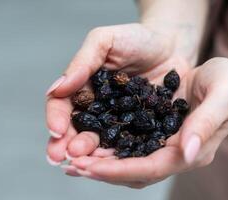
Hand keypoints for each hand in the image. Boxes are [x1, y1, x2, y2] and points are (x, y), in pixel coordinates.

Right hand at [45, 23, 192, 164]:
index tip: (56, 131)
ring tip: (84, 165)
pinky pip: (128, 143)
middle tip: (66, 157)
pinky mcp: (140, 128)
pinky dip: (119, 155)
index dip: (56, 118)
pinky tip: (114, 165)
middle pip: (78, 129)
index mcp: (84, 86)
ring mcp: (119, 119)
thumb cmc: (137, 39)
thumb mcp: (106, 40)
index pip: (63, 105)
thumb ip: (83, 61)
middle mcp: (98, 107)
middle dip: (70, 144)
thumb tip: (57, 88)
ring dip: (90, 155)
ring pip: (101, 141)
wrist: (171, 46)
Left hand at [62, 57, 227, 187]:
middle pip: (135, 170)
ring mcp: (164, 144)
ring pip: (128, 161)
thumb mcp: (222, 96)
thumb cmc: (227, 83)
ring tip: (72, 158)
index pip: (152, 168)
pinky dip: (107, 146)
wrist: (224, 76)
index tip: (90, 166)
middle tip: (71, 165)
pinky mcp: (155, 131)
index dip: (120, 170)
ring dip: (100, 162)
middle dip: (103, 170)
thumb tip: (187, 152)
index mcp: (192, 150)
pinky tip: (89, 140)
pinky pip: (128, 145)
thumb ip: (206, 123)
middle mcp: (175, 152)